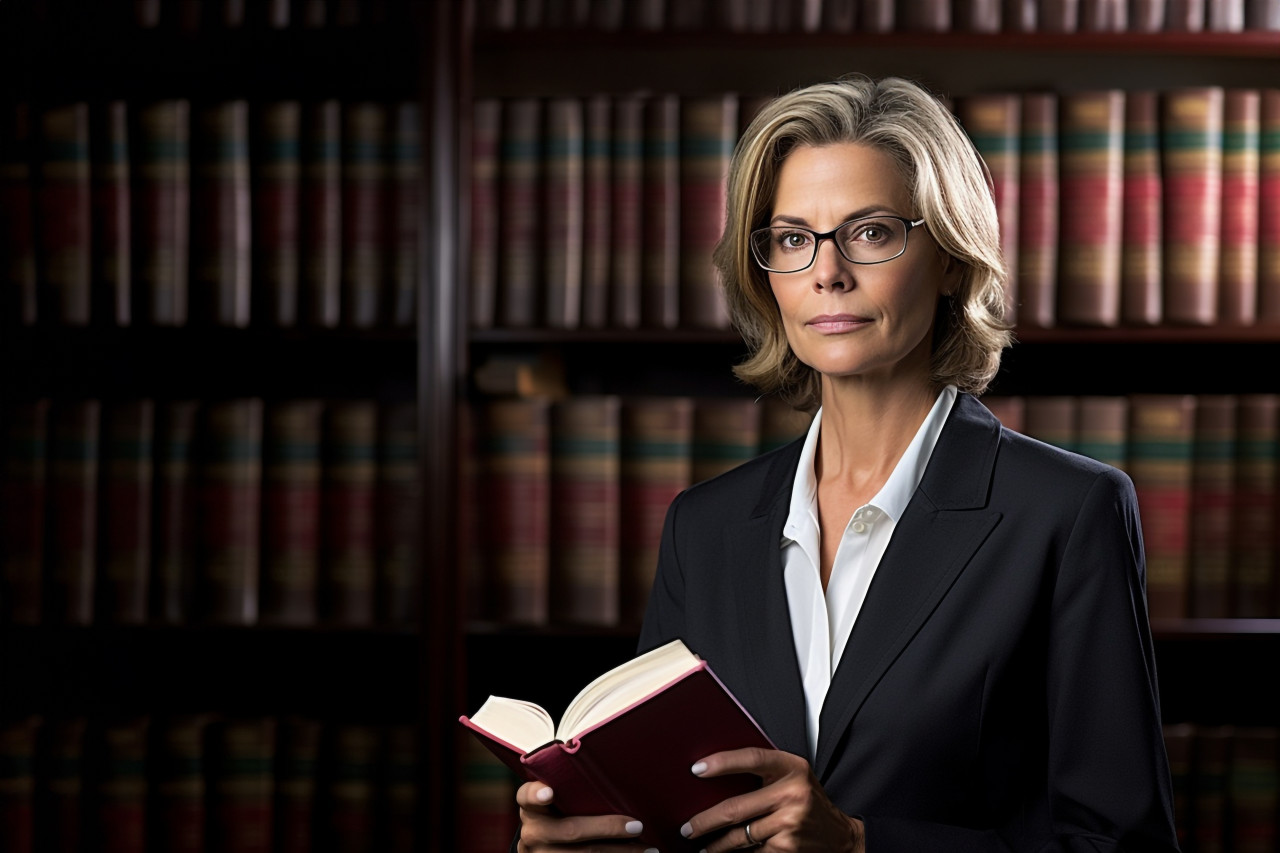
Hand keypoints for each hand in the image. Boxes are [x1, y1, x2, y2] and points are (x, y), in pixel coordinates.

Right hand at [515, 781, 655, 851]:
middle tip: (637, 826)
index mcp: (531, 806)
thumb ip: (574, 787)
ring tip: (648, 850)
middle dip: (607, 828)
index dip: (537, 794)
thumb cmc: (564, 811)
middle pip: (570, 830)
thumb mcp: (561, 799)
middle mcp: (532, 831)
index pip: (528, 795)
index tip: (550, 792)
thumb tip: (619, 776)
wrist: (548, 847)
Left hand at [678, 748, 864, 852]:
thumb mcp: (794, 775)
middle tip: (687, 827)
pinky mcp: (786, 848)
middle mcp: (793, 794)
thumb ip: (766, 770)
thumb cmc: (808, 800)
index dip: (723, 762)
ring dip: (716, 844)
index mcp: (793, 768)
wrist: (839, 835)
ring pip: (739, 836)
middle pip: (736, 808)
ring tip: (702, 845)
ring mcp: (790, 824)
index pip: (752, 759)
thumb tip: (717, 774)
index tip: (697, 769)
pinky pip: (752, 852)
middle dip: (705, 820)